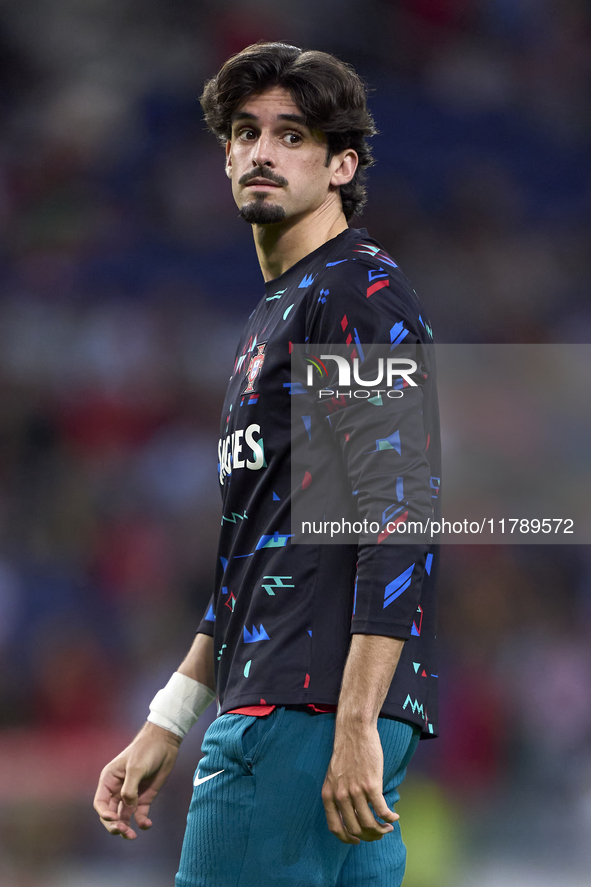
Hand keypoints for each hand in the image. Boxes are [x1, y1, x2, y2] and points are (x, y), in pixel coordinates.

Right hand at [93, 722, 181, 839]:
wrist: (165, 743)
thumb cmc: (146, 750)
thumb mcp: (136, 767)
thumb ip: (130, 789)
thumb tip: (128, 807)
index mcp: (109, 780)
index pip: (100, 803)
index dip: (104, 815)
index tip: (114, 820)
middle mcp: (117, 789)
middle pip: (110, 814)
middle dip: (115, 825)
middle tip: (124, 831)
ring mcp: (131, 795)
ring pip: (124, 817)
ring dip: (126, 828)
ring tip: (133, 835)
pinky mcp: (144, 797)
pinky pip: (140, 815)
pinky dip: (142, 823)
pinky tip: (147, 825)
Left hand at [322, 722, 398, 844]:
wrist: (354, 730)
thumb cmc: (347, 751)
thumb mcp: (334, 775)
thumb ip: (338, 794)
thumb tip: (350, 814)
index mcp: (328, 794)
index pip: (335, 828)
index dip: (347, 839)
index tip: (357, 841)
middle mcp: (340, 795)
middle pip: (355, 829)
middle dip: (369, 836)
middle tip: (379, 833)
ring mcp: (355, 791)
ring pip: (369, 824)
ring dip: (381, 830)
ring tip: (388, 827)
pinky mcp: (371, 784)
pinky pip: (382, 810)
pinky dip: (390, 818)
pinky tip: (395, 817)